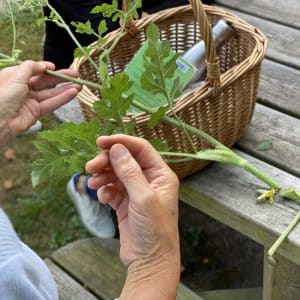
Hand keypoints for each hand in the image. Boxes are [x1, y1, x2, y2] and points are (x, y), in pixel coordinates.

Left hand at [0, 60, 80, 134]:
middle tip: (75, 75)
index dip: (44, 68)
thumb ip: (31, 67)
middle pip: (45, 81)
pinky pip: (51, 104)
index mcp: (15, 77)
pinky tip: (73, 93)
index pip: (33, 70)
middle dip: (61, 78)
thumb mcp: (16, 76)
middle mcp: (23, 88)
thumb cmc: (3, 95)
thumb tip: (44, 65)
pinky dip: (63, 99)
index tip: (54, 66)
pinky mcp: (36, 112)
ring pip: (51, 93)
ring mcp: (30, 101)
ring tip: (79, 85)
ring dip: (66, 89)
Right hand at [86, 135, 179, 265]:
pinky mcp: (125, 203)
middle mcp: (149, 180)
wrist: (149, 261)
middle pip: (125, 160)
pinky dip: (105, 190)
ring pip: (116, 174)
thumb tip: (117, 148)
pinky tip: (102, 197)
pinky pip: (112, 188)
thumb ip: (130, 172)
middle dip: (107, 161)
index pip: (140, 149)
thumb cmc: (154, 230)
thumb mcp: (143, 198)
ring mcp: (136, 191)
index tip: (100, 141)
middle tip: (90, 166)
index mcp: (160, 174)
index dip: (121, 141)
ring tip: (92, 183)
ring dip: (103, 175)